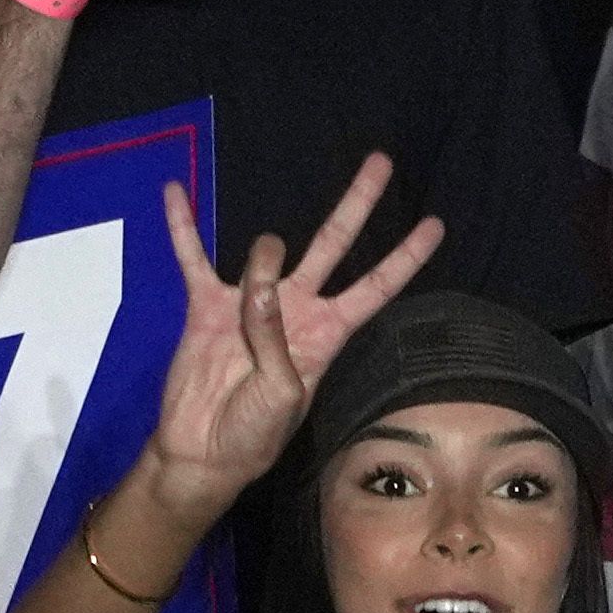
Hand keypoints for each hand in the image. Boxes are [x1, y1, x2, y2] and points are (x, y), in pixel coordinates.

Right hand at [124, 155, 447, 529]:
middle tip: (383, 160)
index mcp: (327, 334)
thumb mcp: (284, 395)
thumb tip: (257, 286)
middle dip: (358, 204)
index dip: (405, 258)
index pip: (375, 287)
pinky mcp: (206, 306)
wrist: (204, 452)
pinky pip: (193, 258)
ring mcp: (250, 303)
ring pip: (265, 254)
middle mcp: (296, 309)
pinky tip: (176, 192)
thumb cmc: (255, 434)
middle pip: (335, 244)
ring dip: (261, 264)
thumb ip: (275, 340)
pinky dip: (183, 226)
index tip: (436, 224)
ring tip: (251, 298)